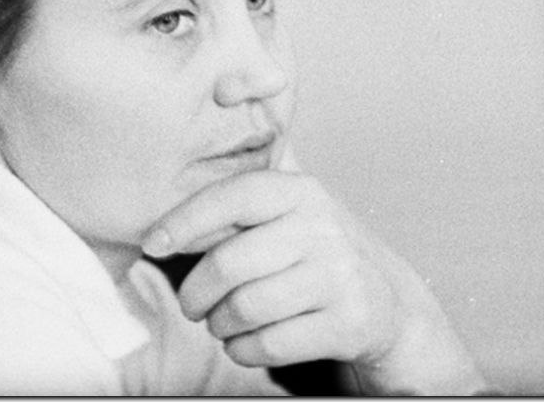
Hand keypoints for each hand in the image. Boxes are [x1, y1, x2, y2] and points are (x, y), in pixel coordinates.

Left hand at [141, 167, 485, 394]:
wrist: (390, 303)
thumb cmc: (317, 255)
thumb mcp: (289, 216)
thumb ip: (236, 211)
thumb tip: (159, 230)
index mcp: (301, 192)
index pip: (231, 196)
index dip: (184, 220)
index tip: (153, 244)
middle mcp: (323, 227)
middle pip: (229, 263)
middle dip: (195, 292)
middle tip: (192, 304)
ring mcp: (340, 276)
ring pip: (245, 308)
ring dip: (220, 325)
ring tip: (222, 323)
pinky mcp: (349, 322)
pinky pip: (270, 344)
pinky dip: (244, 351)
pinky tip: (246, 343)